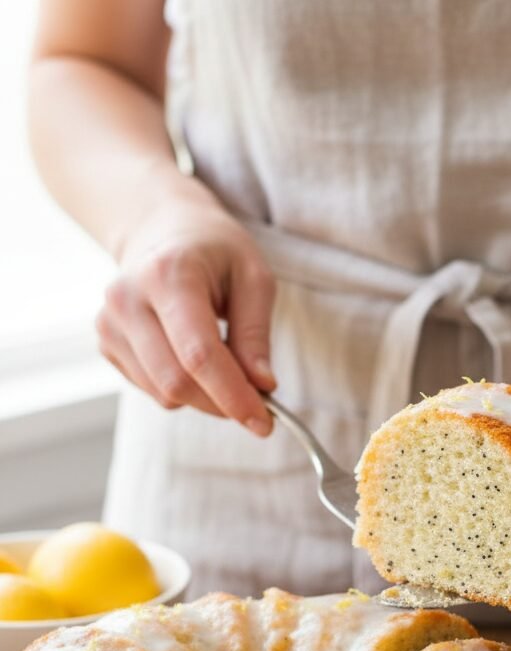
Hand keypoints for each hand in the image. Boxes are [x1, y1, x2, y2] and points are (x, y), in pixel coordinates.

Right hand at [96, 196, 276, 434]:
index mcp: (168, 275)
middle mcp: (128, 299)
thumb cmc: (213, 250)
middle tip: (257, 403)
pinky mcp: (106, 343)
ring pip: (163, 393)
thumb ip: (256, 335)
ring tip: (227, 368)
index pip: (199, 355)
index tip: (263, 423)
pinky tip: (192, 357)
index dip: (233, 396)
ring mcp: (110, 323)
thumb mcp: (253, 277)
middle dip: (222, 404)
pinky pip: (152, 389)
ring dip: (205, 398)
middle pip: (177, 383)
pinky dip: (183, 389)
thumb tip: (261, 386)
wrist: (159, 227)